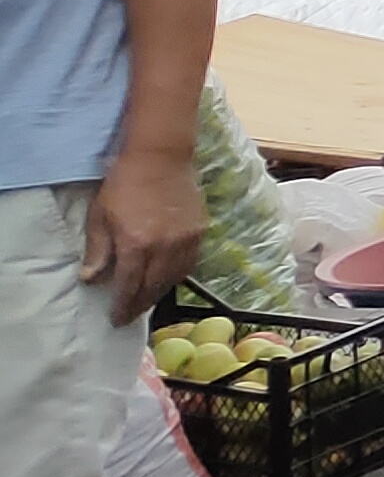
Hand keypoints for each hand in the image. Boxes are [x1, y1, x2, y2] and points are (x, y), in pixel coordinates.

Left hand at [82, 149, 204, 324]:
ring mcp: (186, 240)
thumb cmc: (124, 184)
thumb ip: (98, 250)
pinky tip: (167, 278)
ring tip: (146, 300)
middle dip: (140, 304)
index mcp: (137, 244)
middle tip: (129, 315)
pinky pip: (189, 263)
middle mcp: (164, 247)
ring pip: (174, 278)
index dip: (122, 305)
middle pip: (153, 287)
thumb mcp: (100, 216)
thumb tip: (90, 279)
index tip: (115, 319)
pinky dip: (176, 276)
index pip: (129, 285)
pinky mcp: (200, 232)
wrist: (161, 157)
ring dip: (159, 293)